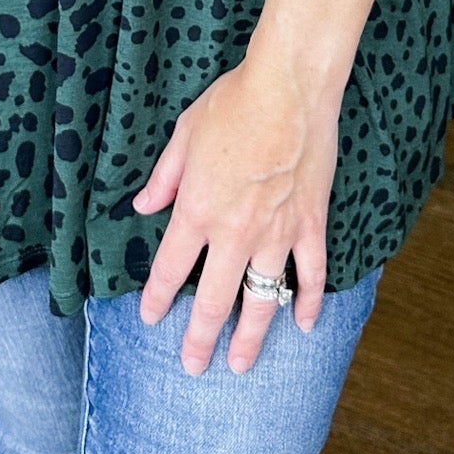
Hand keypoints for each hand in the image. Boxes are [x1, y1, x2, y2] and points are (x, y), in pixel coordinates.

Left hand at [130, 55, 341, 375]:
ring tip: (240, 364)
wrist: (287, 88)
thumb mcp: (184, 134)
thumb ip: (164, 177)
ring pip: (262, 298)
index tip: (151, 318)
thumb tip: (143, 206)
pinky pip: (310, 273)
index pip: (170, 268)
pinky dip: (308, 302)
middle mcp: (234, 232)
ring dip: (251, 336)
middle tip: (193, 365)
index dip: (158, 298)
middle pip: (214, 299)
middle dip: (200, 338)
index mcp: (197, 210)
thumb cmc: (232, 103)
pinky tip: (304, 323)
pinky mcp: (310, 223)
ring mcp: (276, 232)